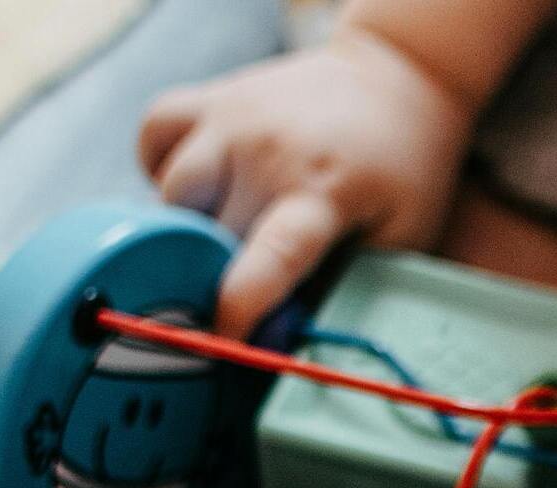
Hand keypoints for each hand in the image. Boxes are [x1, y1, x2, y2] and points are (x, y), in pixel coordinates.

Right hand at [137, 36, 473, 336]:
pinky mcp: (210, 97)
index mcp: (324, 192)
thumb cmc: (402, 170)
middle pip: (209, 235)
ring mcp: (233, 118)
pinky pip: (154, 134)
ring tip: (226, 234)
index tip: (222, 341)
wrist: (397, 77)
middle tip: (238, 292)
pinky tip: (200, 188)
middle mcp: (268, 151)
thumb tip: (280, 341)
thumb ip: (341, 285)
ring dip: (185, 226)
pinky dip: (160, 167)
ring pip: (170, 193)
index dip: (240, 306)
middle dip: (215, 275)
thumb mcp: (400, 236)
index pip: (271, 256)